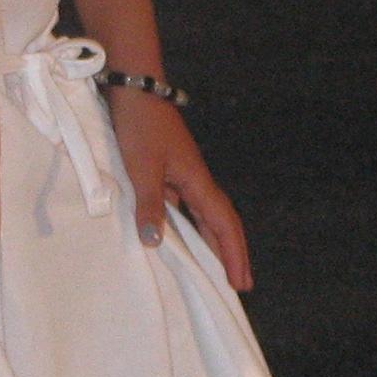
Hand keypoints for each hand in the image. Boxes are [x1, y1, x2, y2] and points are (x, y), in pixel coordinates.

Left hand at [108, 88, 253, 292]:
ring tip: (216, 269)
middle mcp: (196, 181)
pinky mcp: (169, 171)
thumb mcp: (142, 169)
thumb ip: (149, 205)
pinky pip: (187, 207)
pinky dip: (191, 227)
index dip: (234, 254)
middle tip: (239, 284)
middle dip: (232, 253)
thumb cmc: (141, 127)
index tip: (241, 283)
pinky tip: (180, 238)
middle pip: (221, 222)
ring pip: (205, 216)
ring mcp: (184, 175)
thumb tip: (155, 244)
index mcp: (197, 182)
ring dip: (213, 242)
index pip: (223, 225)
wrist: (135, 91)